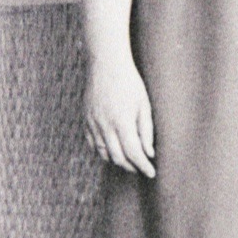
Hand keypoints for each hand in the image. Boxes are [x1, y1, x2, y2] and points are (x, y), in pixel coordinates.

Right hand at [84, 56, 155, 177]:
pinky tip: (112, 151)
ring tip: (129, 162)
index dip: (143, 166)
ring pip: (103, 152)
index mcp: (122, 121)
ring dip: (117, 161)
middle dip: (131, 166)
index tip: (151, 173)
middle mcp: (105, 125)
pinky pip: (92, 143)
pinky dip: (102, 151)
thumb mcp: (143, 105)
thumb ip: (146, 130)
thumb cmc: (129, 82)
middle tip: (141, 168)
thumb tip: (149, 153)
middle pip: (117, 157)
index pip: (133, 153)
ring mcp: (92, 123)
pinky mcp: (86, 119)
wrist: (106, 64)